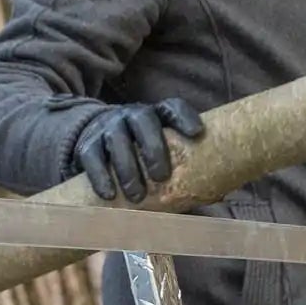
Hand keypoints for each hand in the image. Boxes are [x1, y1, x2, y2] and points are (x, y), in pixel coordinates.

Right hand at [71, 97, 205, 202]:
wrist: (95, 138)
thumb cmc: (140, 151)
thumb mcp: (160, 149)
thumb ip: (182, 164)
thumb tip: (218, 193)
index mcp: (155, 115)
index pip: (172, 108)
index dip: (184, 117)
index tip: (196, 133)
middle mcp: (131, 115)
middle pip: (143, 122)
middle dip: (153, 148)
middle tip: (161, 177)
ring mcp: (107, 127)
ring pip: (117, 140)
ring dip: (127, 168)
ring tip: (137, 196)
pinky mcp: (87, 144)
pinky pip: (92, 157)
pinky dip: (100, 176)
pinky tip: (109, 194)